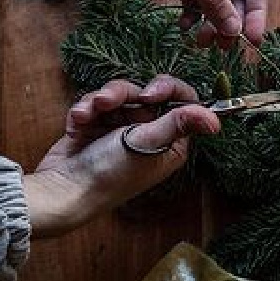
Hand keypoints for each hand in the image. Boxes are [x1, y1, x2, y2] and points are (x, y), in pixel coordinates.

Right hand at [22, 76, 219, 237]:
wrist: (63, 190)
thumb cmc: (109, 174)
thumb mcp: (145, 144)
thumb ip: (177, 124)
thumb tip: (215, 120)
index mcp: (169, 143)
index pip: (181, 103)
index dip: (168, 90)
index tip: (151, 93)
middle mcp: (148, 135)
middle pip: (144, 94)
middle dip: (123, 94)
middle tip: (108, 100)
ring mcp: (119, 130)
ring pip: (118, 95)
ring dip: (101, 99)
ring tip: (89, 112)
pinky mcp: (95, 127)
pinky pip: (95, 104)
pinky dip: (86, 109)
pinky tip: (78, 120)